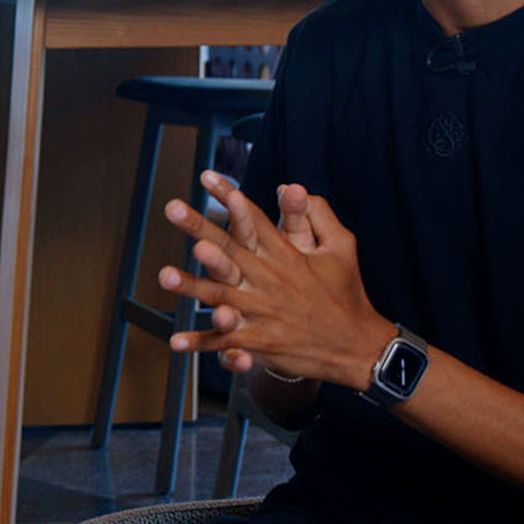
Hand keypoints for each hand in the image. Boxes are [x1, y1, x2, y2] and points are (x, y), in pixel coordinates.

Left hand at [161, 171, 392, 387]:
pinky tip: (176, 341)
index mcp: (287, 254)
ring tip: (165, 275)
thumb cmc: (346, 293)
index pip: (254, 219)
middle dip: (199, 228)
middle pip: (229, 249)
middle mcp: (270, 279)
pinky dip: (200, 342)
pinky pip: (225, 341)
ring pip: (221, 295)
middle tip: (174, 209)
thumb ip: (317, 214)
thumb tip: (288, 186)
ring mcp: (263, 311)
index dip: (229, 196)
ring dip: (192, 285)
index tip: (206, 177)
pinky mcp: (260, 340)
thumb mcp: (342, 247)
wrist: (358, 346)